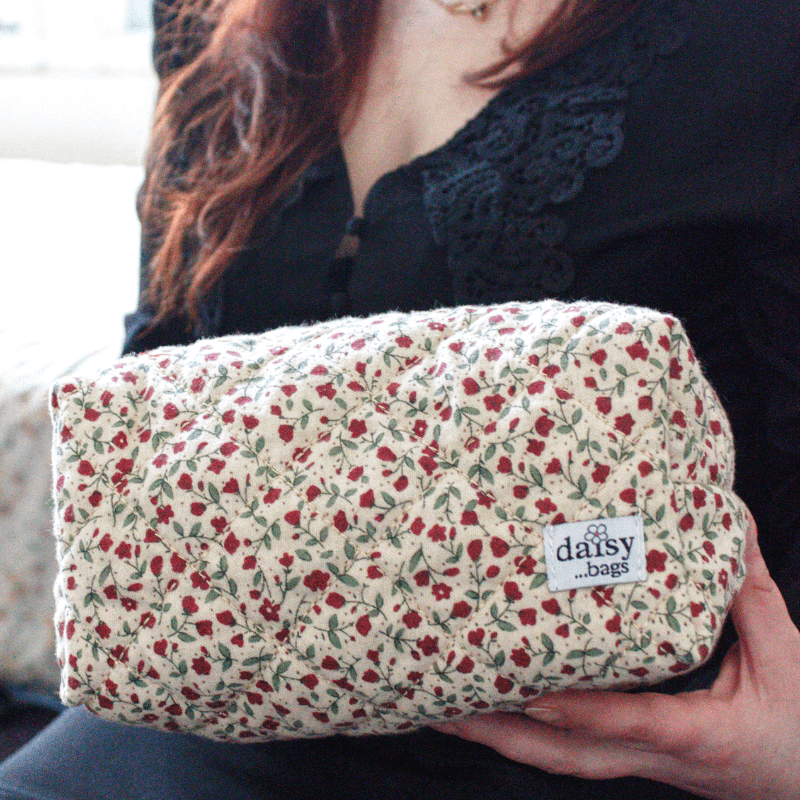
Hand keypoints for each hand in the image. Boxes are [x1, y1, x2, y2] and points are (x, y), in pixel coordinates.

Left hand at [431, 519, 799, 799]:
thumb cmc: (798, 726)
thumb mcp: (785, 656)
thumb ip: (751, 590)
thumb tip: (733, 522)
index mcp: (696, 734)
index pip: (630, 722)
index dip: (579, 711)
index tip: (528, 692)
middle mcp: (654, 756)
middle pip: (565, 756)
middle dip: (501, 734)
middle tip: (444, 706)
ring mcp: (638, 762)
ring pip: (558, 758)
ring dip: (502, 737)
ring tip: (448, 709)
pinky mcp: (633, 756)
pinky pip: (570, 748)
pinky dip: (528, 732)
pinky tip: (497, 710)